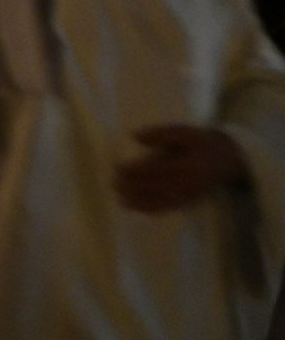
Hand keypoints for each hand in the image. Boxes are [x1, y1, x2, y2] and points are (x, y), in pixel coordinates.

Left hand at [115, 125, 248, 212]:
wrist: (226, 158)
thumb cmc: (198, 141)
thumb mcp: (183, 131)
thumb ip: (159, 133)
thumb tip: (134, 136)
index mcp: (188, 163)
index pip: (156, 170)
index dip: (135, 170)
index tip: (117, 167)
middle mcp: (190, 182)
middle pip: (156, 187)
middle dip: (132, 186)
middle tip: (113, 183)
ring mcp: (190, 195)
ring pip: (160, 201)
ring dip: (137, 201)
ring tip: (118, 196)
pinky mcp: (189, 202)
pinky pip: (166, 208)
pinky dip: (148, 209)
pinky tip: (130, 205)